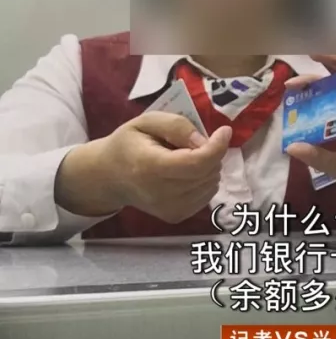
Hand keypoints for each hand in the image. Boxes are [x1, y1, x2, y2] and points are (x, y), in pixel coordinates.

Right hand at [57, 112, 231, 222]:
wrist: (109, 177)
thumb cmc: (129, 145)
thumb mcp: (146, 122)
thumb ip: (176, 126)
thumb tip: (204, 141)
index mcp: (151, 167)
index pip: (197, 162)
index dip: (217, 146)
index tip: (224, 131)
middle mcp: (161, 193)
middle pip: (207, 172)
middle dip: (210, 153)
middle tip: (191, 144)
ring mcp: (170, 209)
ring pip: (211, 183)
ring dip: (208, 167)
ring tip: (184, 159)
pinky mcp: (176, 216)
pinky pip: (207, 195)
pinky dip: (204, 180)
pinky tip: (185, 174)